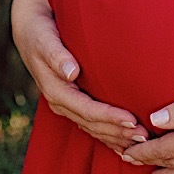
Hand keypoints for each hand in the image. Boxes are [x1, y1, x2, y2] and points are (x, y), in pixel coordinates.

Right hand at [11, 0, 148, 154]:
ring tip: (141, 141)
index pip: (87, 110)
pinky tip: (124, 141)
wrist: (29, 32)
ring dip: (116, 137)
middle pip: (92, 124)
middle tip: (144, 135)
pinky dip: (108, 134)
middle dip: (118, 132)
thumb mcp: (44, 40)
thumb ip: (57, 55)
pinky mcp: (72, 103)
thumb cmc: (39, 33)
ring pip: (93, 128)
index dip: (109, 117)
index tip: (131, 119)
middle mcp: (60, 102)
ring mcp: (66, 105)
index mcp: (55, 91)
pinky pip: (91, 124)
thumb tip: (71, 72)